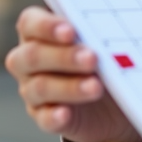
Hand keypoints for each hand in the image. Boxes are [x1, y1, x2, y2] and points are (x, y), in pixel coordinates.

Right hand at [4, 6, 141, 141]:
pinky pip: (44, 118)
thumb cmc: (101, 56)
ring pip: (40, 87)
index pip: (30, 23)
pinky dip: (54, 116)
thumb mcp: (102, 41)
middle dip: (64, 57)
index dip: (47, 26)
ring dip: (69, 87)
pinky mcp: (44, 117)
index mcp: (37, 32)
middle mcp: (28, 61)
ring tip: (96, 87)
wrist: (111, 99)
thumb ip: (99, 30)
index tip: (71, 31)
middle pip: (33, 56)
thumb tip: (114, 25)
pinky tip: (66, 113)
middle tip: (92, 58)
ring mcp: (32, 90)